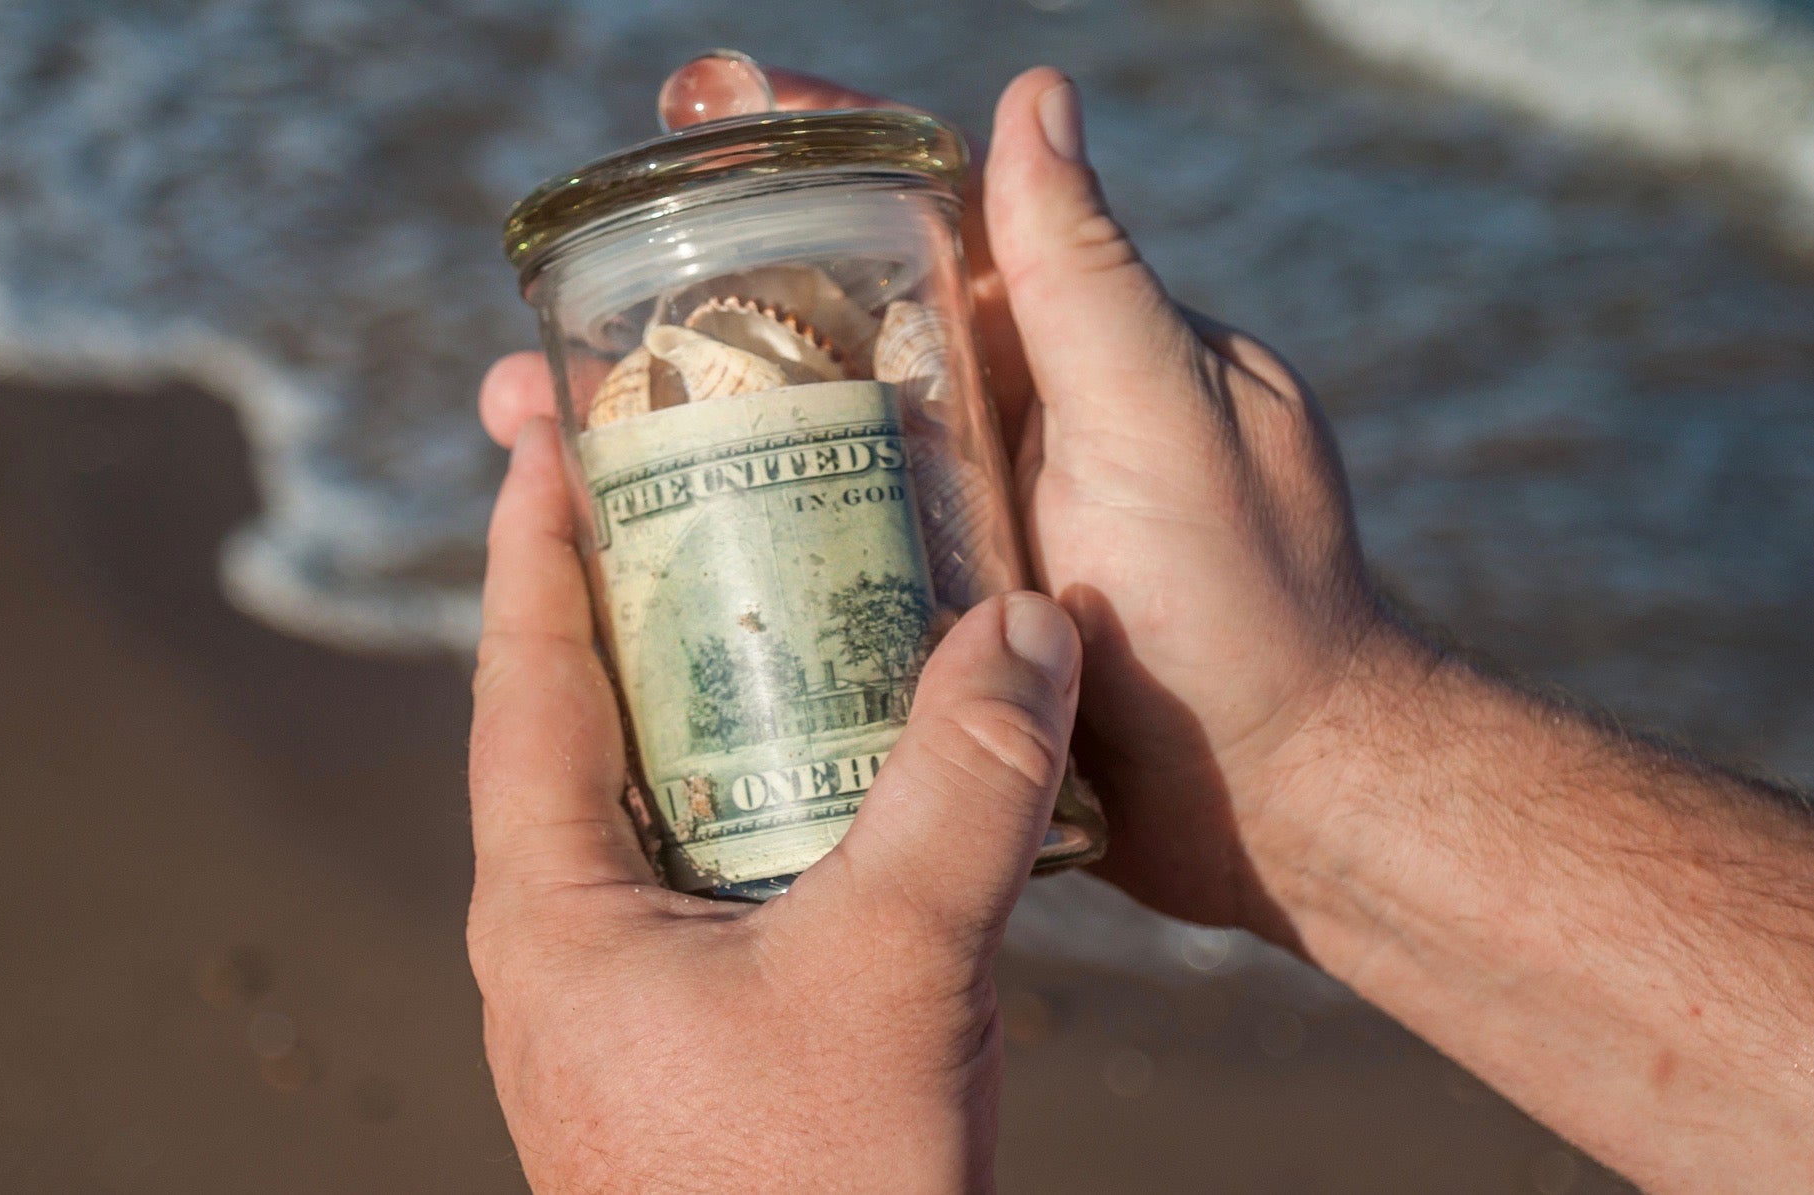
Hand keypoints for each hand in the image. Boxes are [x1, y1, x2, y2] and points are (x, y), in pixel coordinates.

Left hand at [468, 417, 1083, 1189]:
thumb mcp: (891, 977)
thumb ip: (962, 795)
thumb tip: (1026, 627)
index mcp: (548, 905)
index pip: (522, 673)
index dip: (536, 537)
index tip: (551, 423)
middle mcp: (569, 934)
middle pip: (590, 716)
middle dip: (640, 589)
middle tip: (702, 471)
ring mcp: (636, 991)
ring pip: (671, 794)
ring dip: (722, 687)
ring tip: (794, 578)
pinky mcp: (706, 1035)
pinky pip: (731, 865)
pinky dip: (785, 785)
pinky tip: (867, 755)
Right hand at [482, 66, 1395, 948]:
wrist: (1282, 804)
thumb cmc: (1248, 606)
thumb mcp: (1163, 422)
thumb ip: (1087, 275)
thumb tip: (1032, 94)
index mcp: (1048, 337)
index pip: (915, 197)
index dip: (803, 141)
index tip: (699, 102)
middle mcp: (993, 409)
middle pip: (815, 325)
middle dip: (679, 310)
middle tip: (547, 328)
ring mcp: (959, 513)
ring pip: (789, 443)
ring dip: (666, 431)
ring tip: (531, 438)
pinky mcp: (933, 614)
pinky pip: (806, 553)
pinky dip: (714, 544)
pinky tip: (611, 566)